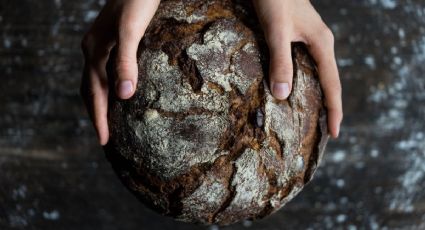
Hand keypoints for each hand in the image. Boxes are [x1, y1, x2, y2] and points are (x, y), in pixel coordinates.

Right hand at [80, 0, 159, 144]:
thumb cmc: (137, 1)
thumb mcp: (131, 30)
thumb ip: (126, 60)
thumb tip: (123, 95)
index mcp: (95, 51)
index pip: (94, 93)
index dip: (99, 119)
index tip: (104, 142)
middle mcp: (93, 50)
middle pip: (90, 90)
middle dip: (96, 116)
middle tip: (104, 139)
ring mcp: (101, 45)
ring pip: (96, 82)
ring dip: (100, 104)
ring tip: (108, 123)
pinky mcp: (112, 42)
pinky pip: (104, 72)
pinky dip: (108, 88)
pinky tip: (119, 93)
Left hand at [252, 0, 342, 137]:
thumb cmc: (274, 0)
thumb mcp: (276, 31)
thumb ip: (280, 61)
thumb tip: (282, 95)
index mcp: (321, 44)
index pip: (332, 85)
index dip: (334, 110)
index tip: (335, 133)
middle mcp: (320, 44)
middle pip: (329, 81)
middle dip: (329, 107)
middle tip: (326, 132)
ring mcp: (310, 40)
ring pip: (318, 74)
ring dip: (317, 96)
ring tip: (314, 117)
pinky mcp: (299, 37)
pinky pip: (307, 66)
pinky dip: (304, 82)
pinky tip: (296, 90)